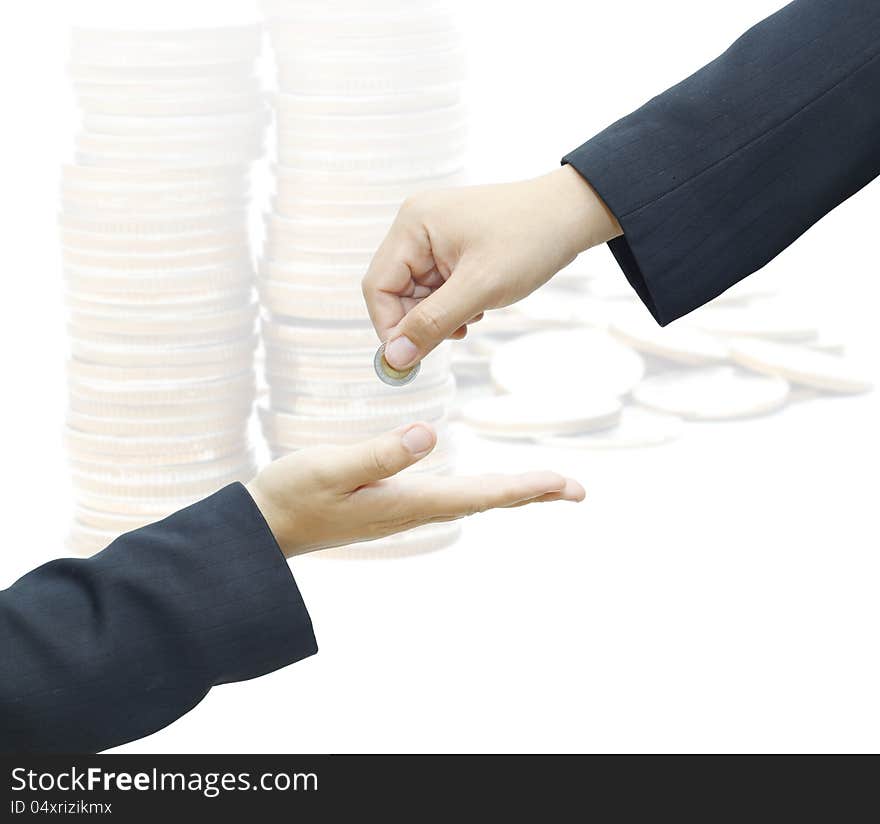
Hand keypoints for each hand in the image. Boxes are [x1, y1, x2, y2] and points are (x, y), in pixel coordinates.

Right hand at [246, 422, 584, 556]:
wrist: (263, 529)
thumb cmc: (292, 496)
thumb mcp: (330, 468)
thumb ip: (378, 453)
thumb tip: (428, 436)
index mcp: (406, 502)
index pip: (479, 494)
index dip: (523, 487)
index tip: (564, 483)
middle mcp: (413, 510)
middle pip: (485, 500)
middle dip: (530, 491)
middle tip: (575, 489)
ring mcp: (403, 510)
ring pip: (471, 499)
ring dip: (509, 490)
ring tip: (543, 485)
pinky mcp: (392, 504)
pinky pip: (451, 496)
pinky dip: (480, 488)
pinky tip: (485, 485)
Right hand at [362, 165, 620, 369]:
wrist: (572, 215)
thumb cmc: (529, 240)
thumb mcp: (480, 288)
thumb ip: (432, 324)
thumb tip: (394, 358)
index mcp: (412, 225)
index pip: (378, 287)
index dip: (390, 327)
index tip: (411, 359)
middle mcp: (415, 226)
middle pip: (396, 292)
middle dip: (422, 320)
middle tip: (457, 333)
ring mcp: (433, 235)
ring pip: (418, 294)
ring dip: (441, 315)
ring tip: (476, 314)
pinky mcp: (451, 246)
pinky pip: (437, 287)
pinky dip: (453, 305)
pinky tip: (480, 305)